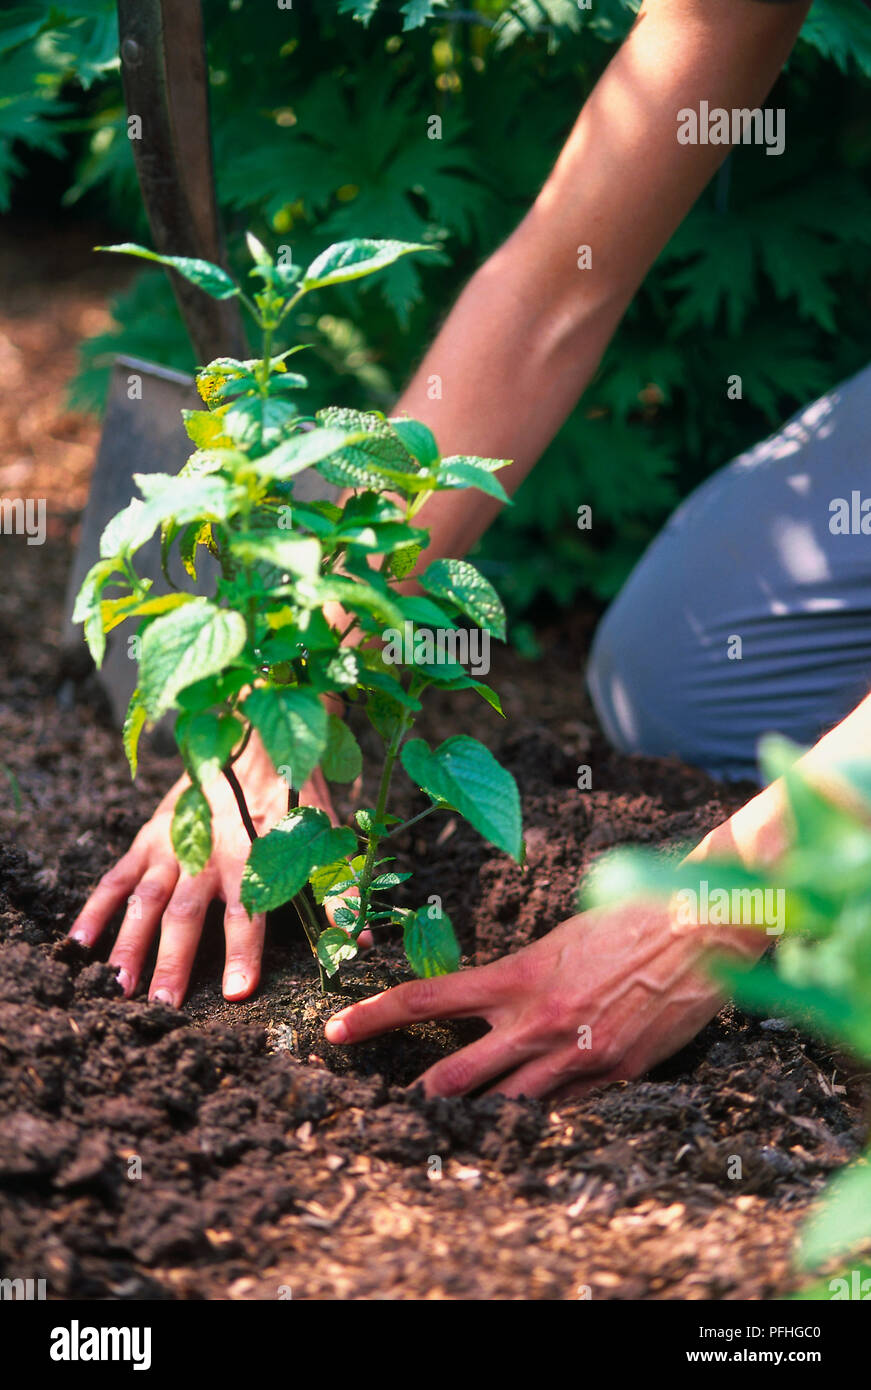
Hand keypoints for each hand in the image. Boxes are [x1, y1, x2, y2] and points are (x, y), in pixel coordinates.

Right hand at [69, 738, 336, 1006]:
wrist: (250, 737)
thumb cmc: (291, 795)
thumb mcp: (320, 838)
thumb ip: (334, 891)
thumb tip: (357, 940)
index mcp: (251, 857)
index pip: (247, 912)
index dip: (243, 952)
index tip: (236, 992)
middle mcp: (206, 854)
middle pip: (186, 915)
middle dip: (173, 960)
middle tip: (161, 1005)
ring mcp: (170, 846)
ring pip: (145, 900)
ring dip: (130, 943)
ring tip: (118, 986)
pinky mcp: (147, 839)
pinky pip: (115, 878)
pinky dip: (95, 909)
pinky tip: (78, 945)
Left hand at [324, 902, 764, 1100]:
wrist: (699, 925)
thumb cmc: (629, 916)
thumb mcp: (560, 939)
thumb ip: (525, 977)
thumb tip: (499, 1005)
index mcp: (518, 974)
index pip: (428, 998)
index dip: (375, 1016)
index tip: (336, 1029)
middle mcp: (538, 1019)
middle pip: (456, 1075)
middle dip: (420, 1098)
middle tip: (393, 1111)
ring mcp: (577, 1054)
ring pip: (507, 1107)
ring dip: (476, 1121)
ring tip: (451, 1135)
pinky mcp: (617, 1074)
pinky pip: (565, 1110)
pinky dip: (543, 1119)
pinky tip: (530, 1128)